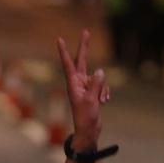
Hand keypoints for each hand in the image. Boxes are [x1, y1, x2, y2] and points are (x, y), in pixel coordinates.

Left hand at [55, 30, 107, 147]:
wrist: (88, 131)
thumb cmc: (85, 117)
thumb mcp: (91, 100)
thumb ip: (95, 84)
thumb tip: (99, 71)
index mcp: (73, 83)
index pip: (68, 64)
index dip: (64, 51)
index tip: (59, 39)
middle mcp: (78, 82)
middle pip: (82, 61)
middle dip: (85, 47)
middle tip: (86, 31)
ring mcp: (86, 86)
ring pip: (98, 77)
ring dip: (102, 87)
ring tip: (100, 101)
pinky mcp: (93, 92)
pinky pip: (102, 85)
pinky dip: (104, 92)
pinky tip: (103, 102)